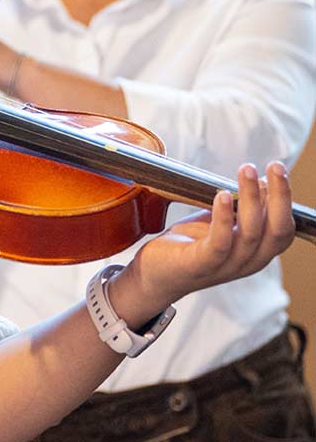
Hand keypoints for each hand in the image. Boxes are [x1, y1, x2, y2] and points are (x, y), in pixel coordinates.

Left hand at [111, 162, 294, 323]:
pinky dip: (223, 217)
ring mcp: (226, 266)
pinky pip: (219, 242)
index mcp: (256, 252)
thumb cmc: (190, 246)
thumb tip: (261, 182)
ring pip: (250, 233)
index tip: (277, 170)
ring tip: (247, 171)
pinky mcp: (201, 264)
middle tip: (275, 167)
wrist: (155, 274)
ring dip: (251, 199)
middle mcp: (247, 261)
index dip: (285, 200)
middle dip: (280, 197)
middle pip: (276, 231)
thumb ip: (242, 208)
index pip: (284, 229)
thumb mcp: (221, 223)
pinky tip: (223, 195)